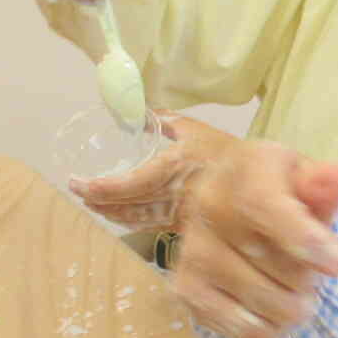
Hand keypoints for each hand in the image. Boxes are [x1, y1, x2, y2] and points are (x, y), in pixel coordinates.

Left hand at [68, 113, 222, 228]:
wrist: (260, 184)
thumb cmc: (228, 153)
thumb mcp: (197, 129)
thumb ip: (166, 121)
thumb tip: (139, 112)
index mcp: (172, 169)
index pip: (127, 185)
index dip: (98, 187)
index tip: (77, 182)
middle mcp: (172, 196)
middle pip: (127, 205)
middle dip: (99, 202)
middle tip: (78, 194)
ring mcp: (178, 214)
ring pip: (136, 218)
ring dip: (112, 214)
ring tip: (93, 206)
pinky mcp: (185, 224)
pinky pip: (151, 225)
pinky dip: (132, 221)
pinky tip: (122, 217)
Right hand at [170, 139, 337, 337]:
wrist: (216, 196)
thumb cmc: (274, 189)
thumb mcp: (302, 176)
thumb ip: (323, 185)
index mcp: (245, 172)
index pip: (266, 208)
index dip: (308, 241)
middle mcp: (210, 208)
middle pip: (280, 266)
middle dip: (312, 278)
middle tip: (313, 270)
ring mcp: (195, 252)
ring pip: (267, 303)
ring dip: (296, 307)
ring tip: (295, 290)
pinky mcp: (187, 289)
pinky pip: (246, 329)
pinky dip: (272, 329)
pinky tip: (273, 310)